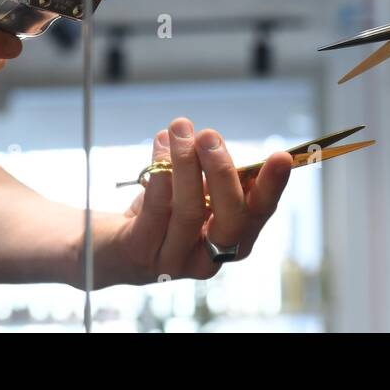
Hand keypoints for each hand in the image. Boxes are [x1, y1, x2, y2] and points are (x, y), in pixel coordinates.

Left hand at [93, 118, 292, 283]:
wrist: (108, 246)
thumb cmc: (160, 213)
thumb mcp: (195, 193)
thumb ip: (213, 176)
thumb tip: (218, 143)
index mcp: (231, 240)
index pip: (258, 213)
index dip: (272, 186)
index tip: (282, 156)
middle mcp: (208, 258)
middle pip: (230, 219)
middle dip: (223, 172)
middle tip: (210, 136)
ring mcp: (174, 261)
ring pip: (189, 211)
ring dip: (186, 162)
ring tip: (181, 128)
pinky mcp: (140, 253)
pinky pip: (155, 210)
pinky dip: (160, 173)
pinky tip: (161, 144)